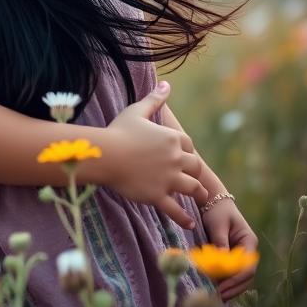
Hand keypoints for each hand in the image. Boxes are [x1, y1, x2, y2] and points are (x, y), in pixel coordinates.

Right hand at [104, 81, 208, 231]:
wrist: (106, 153)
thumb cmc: (119, 130)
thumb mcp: (137, 110)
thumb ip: (155, 99)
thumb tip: (166, 83)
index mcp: (172, 138)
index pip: (188, 145)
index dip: (186, 150)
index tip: (184, 156)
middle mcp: (175, 159)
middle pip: (195, 167)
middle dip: (196, 173)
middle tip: (197, 179)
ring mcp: (168, 179)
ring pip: (192, 188)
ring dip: (198, 194)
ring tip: (200, 199)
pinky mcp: (158, 196)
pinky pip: (176, 210)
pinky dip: (184, 218)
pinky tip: (190, 223)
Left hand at [200, 200, 258, 302]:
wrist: (212, 200)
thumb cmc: (216, 210)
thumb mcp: (218, 225)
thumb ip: (220, 243)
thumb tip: (222, 263)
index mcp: (249, 242)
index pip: (248, 267)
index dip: (236, 280)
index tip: (222, 288)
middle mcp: (248, 251)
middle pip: (246, 276)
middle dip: (233, 288)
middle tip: (218, 296)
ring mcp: (240, 255)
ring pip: (239, 278)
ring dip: (229, 288)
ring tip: (216, 296)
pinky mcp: (231, 257)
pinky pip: (231, 274)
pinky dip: (225, 282)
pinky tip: (215, 289)